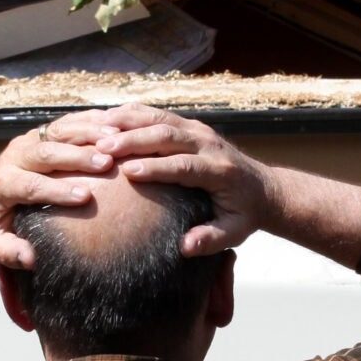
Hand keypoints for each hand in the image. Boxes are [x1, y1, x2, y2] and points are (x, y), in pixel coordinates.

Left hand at [0, 125, 111, 268]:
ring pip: (59, 131)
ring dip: (89, 133)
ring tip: (117, 139)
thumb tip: (31, 259)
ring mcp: (28, 140)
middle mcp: (15, 156)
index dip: (57, 190)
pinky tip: (115, 125)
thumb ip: (9, 251)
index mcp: (2, 184)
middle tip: (107, 163)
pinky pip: (67, 122)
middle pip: (47, 152)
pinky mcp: (41, 132)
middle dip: (78, 157)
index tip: (85, 196)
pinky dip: (91, 121)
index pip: (31, 185)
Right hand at [90, 104, 271, 255]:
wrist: (263, 188)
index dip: (155, 167)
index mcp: (220, 171)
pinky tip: (106, 120)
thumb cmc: (245, 214)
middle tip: (101, 148)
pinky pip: (157, 114)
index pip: (184, 165)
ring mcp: (199, 130)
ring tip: (97, 131)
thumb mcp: (235, 232)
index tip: (127, 172)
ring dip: (127, 122)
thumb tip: (185, 247)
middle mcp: (209, 144)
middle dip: (133, 140)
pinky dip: (131, 115)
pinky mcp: (190, 125)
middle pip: (168, 135)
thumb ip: (211, 240)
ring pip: (160, 118)